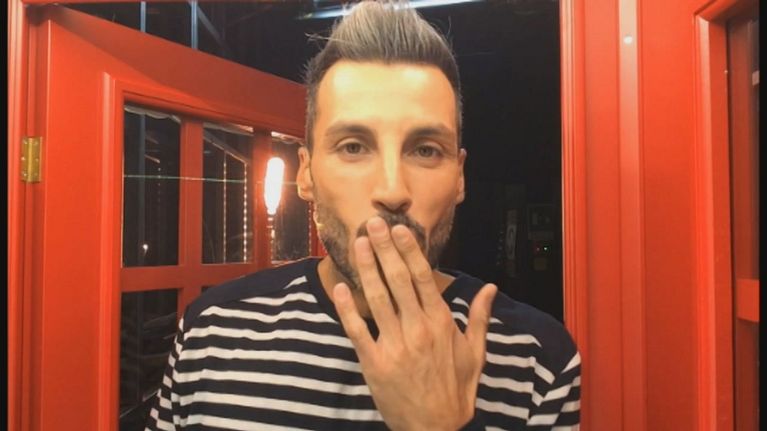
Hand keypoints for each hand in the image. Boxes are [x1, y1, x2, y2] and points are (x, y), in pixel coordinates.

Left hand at [332, 217, 497, 430]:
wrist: (436, 429)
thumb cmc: (456, 390)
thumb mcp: (475, 354)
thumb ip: (480, 318)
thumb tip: (491, 288)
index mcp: (442, 323)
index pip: (424, 277)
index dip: (409, 250)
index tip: (399, 229)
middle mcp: (418, 329)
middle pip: (399, 280)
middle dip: (385, 249)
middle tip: (373, 224)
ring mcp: (395, 346)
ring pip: (377, 298)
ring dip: (367, 268)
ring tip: (358, 244)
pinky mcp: (375, 363)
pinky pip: (358, 330)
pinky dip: (348, 308)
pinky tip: (341, 287)